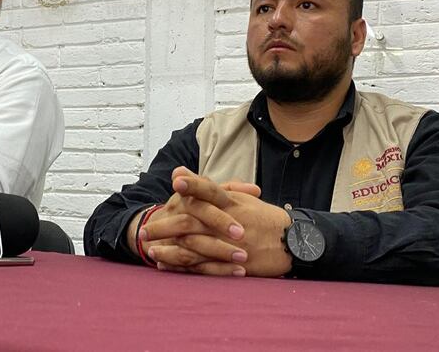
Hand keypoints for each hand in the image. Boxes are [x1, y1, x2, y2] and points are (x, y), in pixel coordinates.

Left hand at [145, 169, 291, 276]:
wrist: (293, 243)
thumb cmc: (262, 217)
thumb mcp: (239, 198)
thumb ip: (207, 187)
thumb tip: (180, 171)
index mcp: (233, 203)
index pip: (211, 189)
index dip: (195, 184)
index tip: (176, 179)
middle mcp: (230, 222)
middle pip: (194, 221)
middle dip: (166, 225)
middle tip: (145, 230)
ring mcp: (231, 245)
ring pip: (195, 246)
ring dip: (170, 249)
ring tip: (150, 250)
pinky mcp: (233, 265)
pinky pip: (204, 267)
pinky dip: (183, 267)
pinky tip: (166, 267)